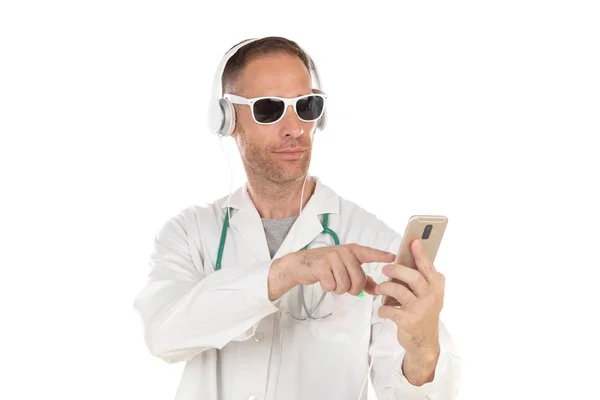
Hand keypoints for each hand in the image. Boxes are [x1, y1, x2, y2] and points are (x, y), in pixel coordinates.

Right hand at [269, 244, 395, 300]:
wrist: (301, 264)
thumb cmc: (326, 266)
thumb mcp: (345, 269)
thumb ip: (362, 279)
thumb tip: (376, 289)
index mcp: (352, 251)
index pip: (369, 253)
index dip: (381, 256)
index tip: (393, 257)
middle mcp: (344, 252)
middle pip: (358, 279)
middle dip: (352, 289)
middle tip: (344, 286)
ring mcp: (332, 257)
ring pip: (345, 285)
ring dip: (339, 289)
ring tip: (333, 281)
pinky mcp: (321, 265)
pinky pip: (332, 286)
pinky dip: (328, 288)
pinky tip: (324, 280)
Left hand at [376, 239, 444, 358]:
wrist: (424, 342)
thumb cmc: (423, 312)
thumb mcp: (429, 294)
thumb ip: (423, 277)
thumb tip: (410, 255)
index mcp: (437, 286)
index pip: (427, 267)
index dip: (420, 254)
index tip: (413, 242)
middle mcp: (431, 297)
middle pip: (413, 277)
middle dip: (396, 270)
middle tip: (385, 268)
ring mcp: (420, 309)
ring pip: (398, 291)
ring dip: (385, 288)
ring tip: (379, 289)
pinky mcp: (408, 321)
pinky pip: (389, 309)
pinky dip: (382, 308)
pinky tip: (383, 309)